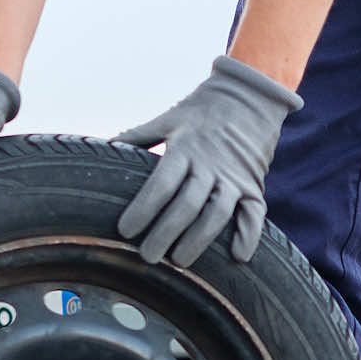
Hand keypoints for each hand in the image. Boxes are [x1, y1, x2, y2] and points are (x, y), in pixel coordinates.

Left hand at [113, 56, 300, 266]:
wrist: (250, 97)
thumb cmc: (202, 110)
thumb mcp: (169, 118)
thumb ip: (139, 136)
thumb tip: (106, 147)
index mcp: (186, 149)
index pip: (162, 184)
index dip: (143, 209)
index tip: (125, 230)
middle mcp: (210, 165)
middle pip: (187, 205)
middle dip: (165, 233)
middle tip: (147, 257)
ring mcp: (235, 178)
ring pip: (218, 214)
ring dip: (199, 240)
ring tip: (180, 262)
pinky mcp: (254, 186)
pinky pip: (254, 214)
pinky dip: (249, 236)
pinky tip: (238, 256)